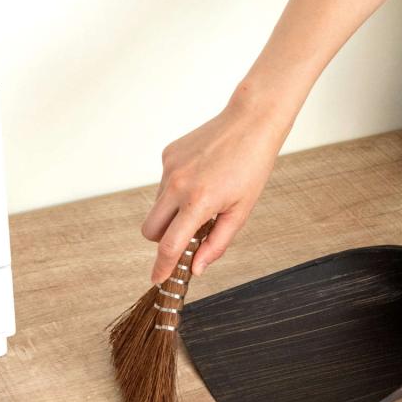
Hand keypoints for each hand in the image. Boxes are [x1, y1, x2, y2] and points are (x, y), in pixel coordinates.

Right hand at [142, 98, 289, 282]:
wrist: (251, 122)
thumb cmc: (251, 167)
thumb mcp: (240, 212)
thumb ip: (217, 244)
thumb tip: (197, 268)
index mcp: (198, 202)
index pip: (169, 245)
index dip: (162, 267)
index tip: (157, 278)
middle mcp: (177, 185)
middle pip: (150, 231)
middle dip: (162, 240)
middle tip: (187, 235)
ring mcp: (169, 168)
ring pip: (157, 207)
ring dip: (172, 213)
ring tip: (203, 198)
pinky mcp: (167, 155)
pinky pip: (163, 185)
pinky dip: (176, 191)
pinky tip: (200, 178)